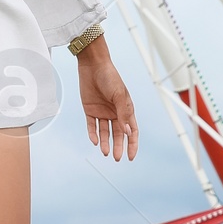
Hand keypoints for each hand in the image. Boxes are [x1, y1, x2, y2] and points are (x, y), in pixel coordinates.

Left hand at [78, 38, 137, 161]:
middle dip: (118, 147)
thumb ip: (123, 114)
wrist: (93, 65)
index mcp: (126, 110)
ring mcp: (102, 112)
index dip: (132, 144)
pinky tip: (95, 141)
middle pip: (118, 134)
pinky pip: (92, 126)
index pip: (132, 131)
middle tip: (116, 158)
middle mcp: (115, 113)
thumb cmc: (110, 77)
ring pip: (105, 132)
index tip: (130, 156)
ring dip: (105, 142)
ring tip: (105, 152)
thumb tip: (128, 133)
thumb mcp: (119, 96)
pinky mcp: (90, 110)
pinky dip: (93, 134)